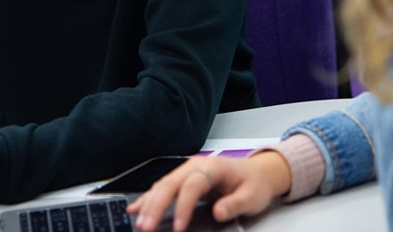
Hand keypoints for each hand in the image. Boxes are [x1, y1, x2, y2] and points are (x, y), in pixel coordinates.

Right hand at [127, 153, 290, 231]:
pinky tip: (135, 208)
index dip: (183, 207)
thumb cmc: (253, 184)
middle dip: (156, 206)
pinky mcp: (183, 180)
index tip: (178, 228)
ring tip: (139, 222)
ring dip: (148, 204)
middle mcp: (195, 166)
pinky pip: (162, 188)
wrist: (257, 173)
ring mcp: (187, 172)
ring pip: (162, 186)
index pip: (192, 186)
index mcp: (212, 167)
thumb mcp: (252, 196)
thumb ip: (235, 204)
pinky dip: (148, 199)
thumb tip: (218, 212)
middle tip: (146, 227)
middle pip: (170, 184)